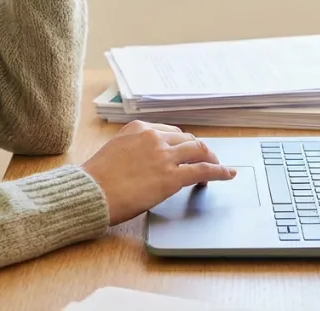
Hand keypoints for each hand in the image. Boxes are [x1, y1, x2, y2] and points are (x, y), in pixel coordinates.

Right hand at [81, 121, 236, 225]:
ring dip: (211, 158)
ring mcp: (165, 156)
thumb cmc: (96, 178)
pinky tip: (228, 174)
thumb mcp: (115, 152)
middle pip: (188, 139)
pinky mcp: (172, 177)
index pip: (171, 131)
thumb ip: (134, 151)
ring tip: (218, 167)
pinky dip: (219, 171)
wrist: (91, 192)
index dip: (182, 143)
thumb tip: (147, 162)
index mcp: (138, 128)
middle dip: (198, 150)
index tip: (187, 151)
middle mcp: (154, 137)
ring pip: (199, 150)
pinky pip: (204, 170)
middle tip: (206, 160)